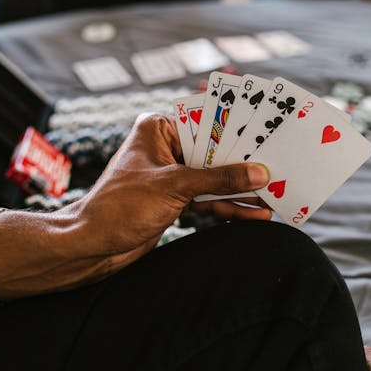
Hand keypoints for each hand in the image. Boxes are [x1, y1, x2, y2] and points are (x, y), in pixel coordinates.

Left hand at [75, 113, 271, 274]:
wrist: (90, 247)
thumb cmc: (120, 206)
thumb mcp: (175, 187)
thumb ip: (218, 180)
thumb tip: (259, 173)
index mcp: (159, 128)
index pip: (207, 123)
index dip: (238, 131)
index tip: (268, 134)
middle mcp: (166, 146)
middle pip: (214, 152)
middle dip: (245, 164)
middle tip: (280, 166)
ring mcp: (171, 174)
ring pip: (214, 178)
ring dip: (242, 190)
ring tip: (276, 195)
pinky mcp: (174, 199)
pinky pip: (208, 199)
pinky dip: (229, 207)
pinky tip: (255, 214)